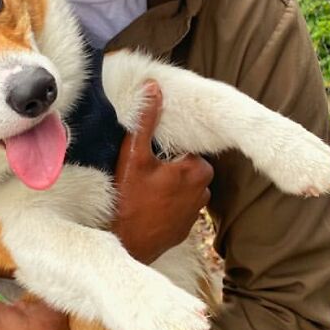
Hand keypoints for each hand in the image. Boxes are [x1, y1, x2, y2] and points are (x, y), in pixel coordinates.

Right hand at [113, 82, 212, 264]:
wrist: (125, 243)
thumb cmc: (130, 198)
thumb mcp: (134, 154)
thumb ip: (146, 119)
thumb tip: (153, 87)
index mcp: (196, 170)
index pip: (189, 148)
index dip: (169, 149)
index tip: (152, 153)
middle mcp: (203, 191)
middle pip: (188, 166)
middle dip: (171, 165)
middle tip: (146, 168)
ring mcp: (195, 213)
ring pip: (185, 187)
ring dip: (170, 184)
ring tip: (146, 186)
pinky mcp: (186, 229)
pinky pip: (180, 206)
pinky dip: (168, 203)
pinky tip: (148, 204)